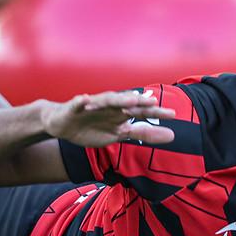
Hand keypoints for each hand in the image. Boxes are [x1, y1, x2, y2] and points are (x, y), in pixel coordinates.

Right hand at [43, 90, 174, 146]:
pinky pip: (78, 103)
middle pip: (126, 103)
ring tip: (130, 99)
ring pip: (106, 101)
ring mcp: (92, 105)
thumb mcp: (119, 134)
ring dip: (117, 99)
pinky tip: (85, 99)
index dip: (155, 113)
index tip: (173, 115)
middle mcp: (110, 107)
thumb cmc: (93, 127)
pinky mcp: (74, 107)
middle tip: (152, 101)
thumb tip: (171, 136)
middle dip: (138, 102)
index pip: (141, 112)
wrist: (63, 124)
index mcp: (120, 114)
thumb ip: (143, 133)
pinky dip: (82, 101)